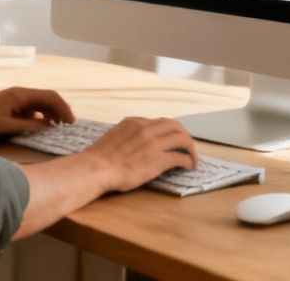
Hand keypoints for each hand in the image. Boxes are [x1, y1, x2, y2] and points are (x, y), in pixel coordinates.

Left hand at [0, 87, 74, 141]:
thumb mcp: (4, 126)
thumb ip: (27, 126)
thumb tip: (49, 127)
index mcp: (19, 95)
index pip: (49, 96)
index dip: (63, 108)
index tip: (71, 122)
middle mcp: (19, 95)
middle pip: (47, 99)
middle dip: (60, 110)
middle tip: (70, 126)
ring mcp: (15, 101)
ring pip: (40, 104)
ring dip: (52, 114)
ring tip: (60, 127)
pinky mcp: (11, 108)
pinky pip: (31, 110)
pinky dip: (41, 117)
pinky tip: (45, 127)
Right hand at [77, 116, 197, 192]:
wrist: (97, 168)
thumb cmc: (101, 157)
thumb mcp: (115, 136)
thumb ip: (128, 134)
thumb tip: (135, 141)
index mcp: (135, 122)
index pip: (160, 122)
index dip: (170, 132)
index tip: (173, 141)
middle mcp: (146, 129)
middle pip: (175, 126)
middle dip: (185, 136)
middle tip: (188, 148)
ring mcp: (153, 143)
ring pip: (182, 139)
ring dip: (191, 149)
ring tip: (193, 158)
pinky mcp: (158, 160)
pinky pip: (180, 157)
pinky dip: (188, 161)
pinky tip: (188, 166)